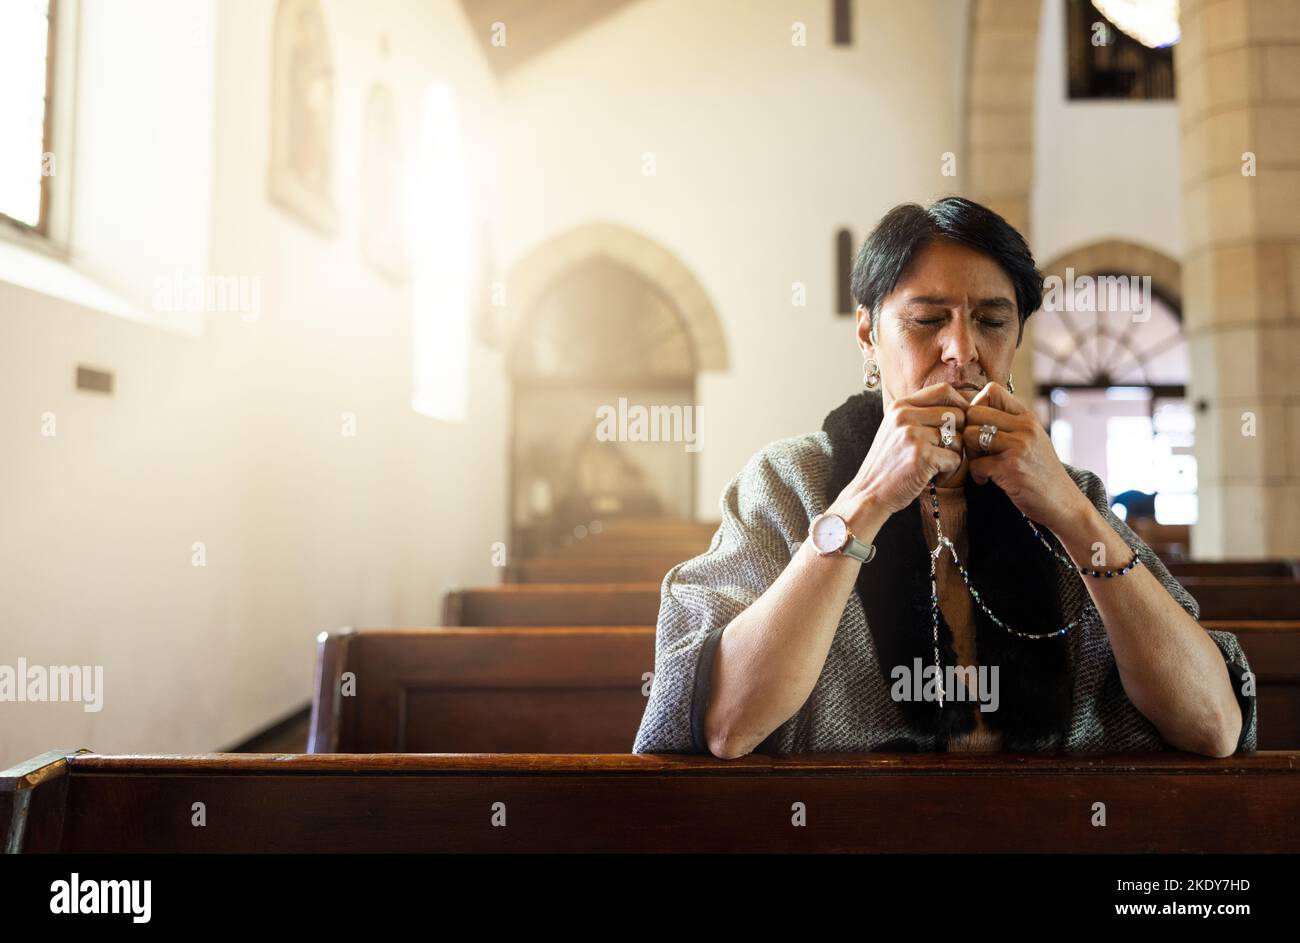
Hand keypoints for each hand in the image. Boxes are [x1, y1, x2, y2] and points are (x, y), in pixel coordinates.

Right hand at [833, 382, 966, 526]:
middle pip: (957, 413)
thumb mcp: (895, 430)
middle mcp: (905, 416)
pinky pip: (955, 459)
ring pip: (959, 438)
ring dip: (953, 455)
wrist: (869, 494)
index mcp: (899, 406)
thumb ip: (919, 415)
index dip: (960, 402)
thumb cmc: (887, 466)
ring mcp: (913, 435)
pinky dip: (949, 471)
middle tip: (946, 450)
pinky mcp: (922, 456)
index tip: (962, 420)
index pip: (943, 390)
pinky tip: (933, 476)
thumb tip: (959, 406)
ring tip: (935, 466)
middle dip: (960, 434)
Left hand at [963, 382, 1089, 531]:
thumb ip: (1009, 424)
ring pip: (970, 435)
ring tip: (982, 464)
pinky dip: (977, 475)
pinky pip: (976, 463)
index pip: (992, 390)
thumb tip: (972, 409)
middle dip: (968, 431)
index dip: (976, 406)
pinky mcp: (1011, 467)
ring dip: (971, 453)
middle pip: (974, 412)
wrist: (1062, 502)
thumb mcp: (1032, 439)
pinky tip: (986, 480)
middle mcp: (1024, 427)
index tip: (978, 426)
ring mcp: (1019, 446)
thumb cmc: (1041, 472)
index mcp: (1027, 417)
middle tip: (977, 450)